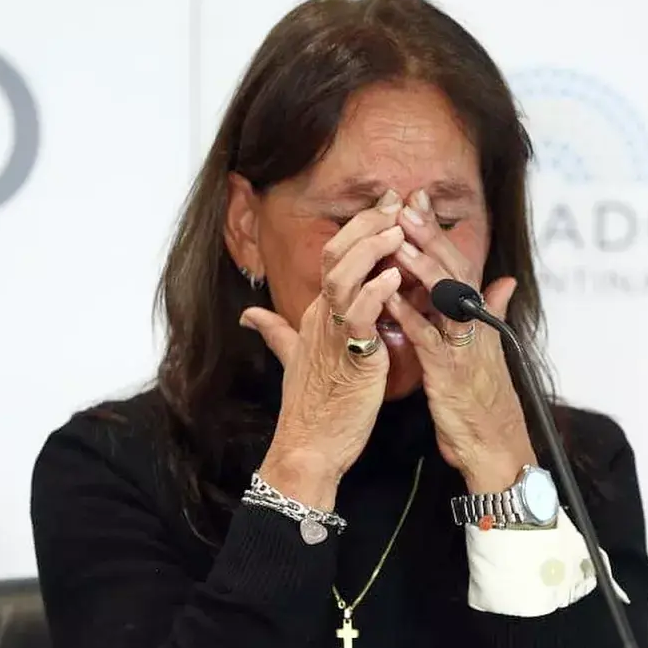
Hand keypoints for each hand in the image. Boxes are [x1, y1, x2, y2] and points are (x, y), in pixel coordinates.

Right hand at [240, 191, 406, 509]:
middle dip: (366, 224)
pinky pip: (359, 317)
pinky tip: (393, 278)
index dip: (359, 228)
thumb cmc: (313, 407)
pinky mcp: (349, 356)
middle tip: (395, 201)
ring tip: (397, 229)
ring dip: (371, 250)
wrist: (308, 446)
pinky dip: (376, 294)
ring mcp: (331, 334)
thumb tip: (250, 315)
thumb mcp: (294, 359)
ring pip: (343, 277)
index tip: (385, 206)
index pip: (334, 257)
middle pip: (337, 255)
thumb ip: (274, 332)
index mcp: (316, 314)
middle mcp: (320, 317)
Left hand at [385, 189, 534, 493]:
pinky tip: (388, 298)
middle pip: (454, 269)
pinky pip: (427, 338)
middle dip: (429, 236)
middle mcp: (474, 324)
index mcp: (478, 317)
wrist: (495, 444)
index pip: (458, 262)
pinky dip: (408, 316)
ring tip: (396, 240)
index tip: (416, 201)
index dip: (436, 231)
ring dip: (419, 267)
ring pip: (444, 297)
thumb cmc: (484, 399)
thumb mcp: (488, 351)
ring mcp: (462, 345)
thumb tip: (505, 283)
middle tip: (405, 205)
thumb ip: (493, 312)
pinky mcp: (448, 371)